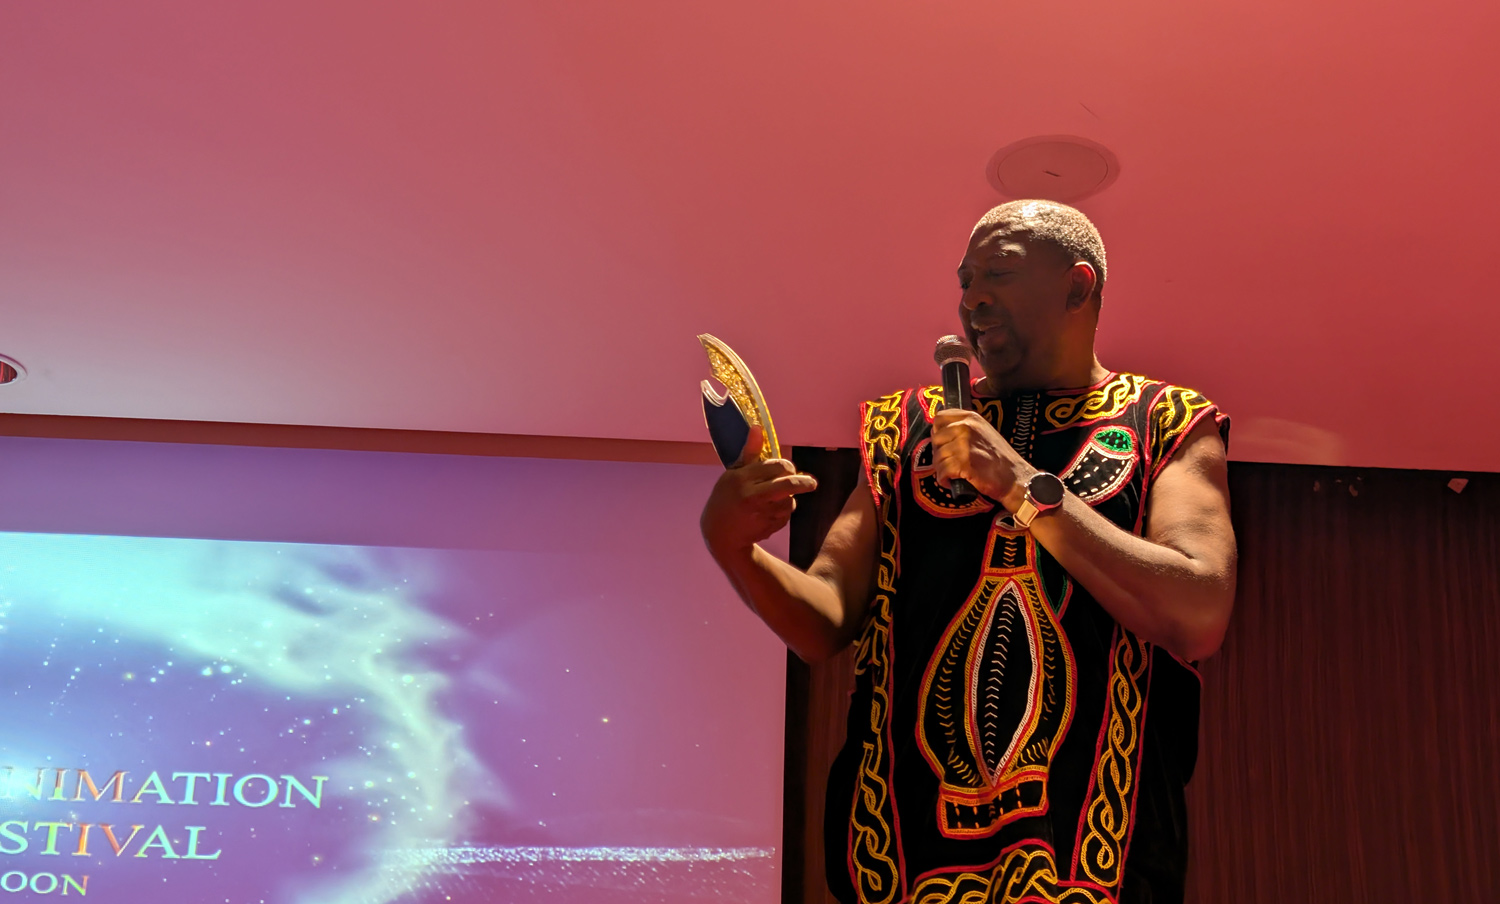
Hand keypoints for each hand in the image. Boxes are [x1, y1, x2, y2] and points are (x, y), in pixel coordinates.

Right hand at [700, 426, 818, 556]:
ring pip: (790, 501)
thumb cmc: (726, 498)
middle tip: (812, 483)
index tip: (790, 468)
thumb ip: (749, 453)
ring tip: (773, 499)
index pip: (777, 466)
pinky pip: (786, 515)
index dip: (787, 466)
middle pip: (789, 485)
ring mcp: (761, 514)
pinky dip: (783, 512)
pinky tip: (769, 513)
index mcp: (742, 478)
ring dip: (789, 498)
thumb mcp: (733, 474)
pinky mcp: (769, 527)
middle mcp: (752, 495)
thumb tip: (757, 428)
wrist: (720, 534)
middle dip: (804, 483)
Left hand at [930, 409, 1035, 510]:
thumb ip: (964, 428)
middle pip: (936, 439)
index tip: (944, 443)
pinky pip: (941, 472)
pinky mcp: (963, 463)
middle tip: (949, 462)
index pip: (939, 418)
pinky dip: (944, 480)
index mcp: (971, 418)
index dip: (938, 433)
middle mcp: (966, 428)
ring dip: (942, 469)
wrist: (1015, 478)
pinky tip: (952, 481)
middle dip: (939, 453)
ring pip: (937, 457)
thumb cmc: (1000, 459)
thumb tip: (939, 433)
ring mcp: (964, 445)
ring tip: (953, 474)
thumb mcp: (983, 432)